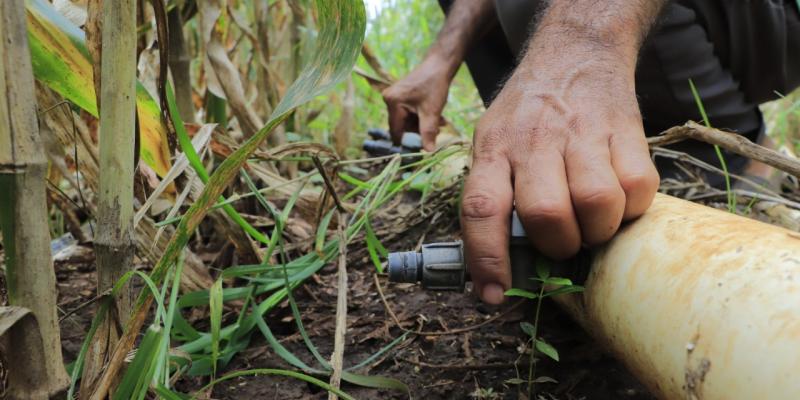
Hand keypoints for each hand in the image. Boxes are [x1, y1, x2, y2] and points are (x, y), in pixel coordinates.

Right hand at [382, 57, 450, 150]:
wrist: (439, 65)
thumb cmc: (435, 85)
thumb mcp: (432, 112)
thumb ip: (428, 133)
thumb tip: (428, 152)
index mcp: (392, 103)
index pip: (396, 132)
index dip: (408, 142)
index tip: (421, 149)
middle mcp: (388, 100)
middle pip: (402, 126)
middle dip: (419, 130)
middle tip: (437, 130)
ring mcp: (393, 97)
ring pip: (407, 121)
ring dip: (422, 124)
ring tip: (439, 121)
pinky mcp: (400, 96)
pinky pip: (408, 113)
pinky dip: (420, 116)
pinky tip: (433, 114)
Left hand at [461, 44, 658, 304]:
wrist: (575, 54)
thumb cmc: (527, 113)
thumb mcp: (492, 140)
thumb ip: (492, 193)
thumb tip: (493, 264)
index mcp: (494, 148)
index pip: (482, 209)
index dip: (487, 260)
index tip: (492, 297)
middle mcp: (534, 140)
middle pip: (546, 213)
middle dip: (558, 245)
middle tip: (563, 240)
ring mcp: (582, 134)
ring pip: (595, 203)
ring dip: (597, 229)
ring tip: (593, 221)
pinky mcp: (625, 131)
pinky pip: (638, 187)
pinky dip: (632, 206)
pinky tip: (619, 196)